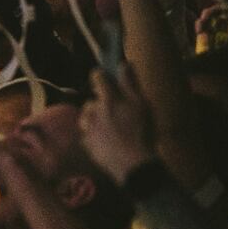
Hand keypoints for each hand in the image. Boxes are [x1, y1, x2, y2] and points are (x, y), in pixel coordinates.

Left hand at [78, 66, 156, 182]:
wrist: (134, 164)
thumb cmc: (142, 133)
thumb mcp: (142, 106)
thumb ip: (130, 84)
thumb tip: (123, 64)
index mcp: (108, 99)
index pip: (97, 77)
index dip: (101, 77)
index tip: (105, 80)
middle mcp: (93, 109)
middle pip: (93, 100)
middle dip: (102, 104)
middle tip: (116, 114)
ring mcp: (87, 127)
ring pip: (87, 116)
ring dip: (95, 119)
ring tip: (111, 129)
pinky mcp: (86, 143)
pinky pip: (87, 134)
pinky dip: (94, 135)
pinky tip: (107, 142)